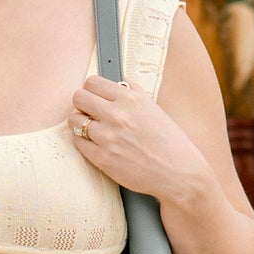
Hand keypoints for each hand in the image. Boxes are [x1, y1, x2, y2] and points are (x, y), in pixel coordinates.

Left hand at [65, 74, 209, 200]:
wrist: (179, 173)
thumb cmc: (169, 141)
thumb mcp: (154, 109)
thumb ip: (135, 92)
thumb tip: (122, 80)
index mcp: (130, 99)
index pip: (93, 82)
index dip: (91, 89)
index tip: (94, 96)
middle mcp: (117, 115)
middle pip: (79, 97)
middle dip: (82, 103)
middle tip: (89, 111)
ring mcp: (107, 137)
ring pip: (74, 120)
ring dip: (80, 123)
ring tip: (92, 129)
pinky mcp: (102, 158)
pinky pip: (78, 142)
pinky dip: (83, 141)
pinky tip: (94, 143)